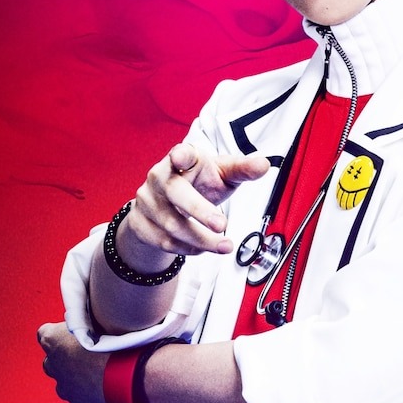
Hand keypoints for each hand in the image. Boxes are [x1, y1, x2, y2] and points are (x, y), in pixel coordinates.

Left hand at [38, 321, 109, 402]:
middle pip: (52, 361)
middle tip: (87, 356)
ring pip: (65, 384)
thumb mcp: (98, 321)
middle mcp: (53, 365)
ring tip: (100, 374)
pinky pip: (81, 400)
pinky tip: (106, 388)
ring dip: (77, 379)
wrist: (129, 373)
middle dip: (65, 360)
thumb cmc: (115, 342)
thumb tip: (88, 322)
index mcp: (53, 339)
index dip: (59, 334)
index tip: (71, 335)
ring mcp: (65, 388)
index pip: (44, 333)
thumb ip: (85, 324)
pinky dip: (91, 396)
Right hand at [122, 141, 269, 265]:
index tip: (180, 157)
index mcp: (182, 159)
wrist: (166, 204)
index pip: (180, 154)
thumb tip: (263, 165)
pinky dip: (187, 248)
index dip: (181, 156)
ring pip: (171, 224)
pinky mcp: (140, 223)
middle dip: (199, 211)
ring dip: (201, 239)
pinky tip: (203, 248)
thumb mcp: (222, 173)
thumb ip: (242, 169)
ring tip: (225, 246)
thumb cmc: (199, 182)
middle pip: (175, 193)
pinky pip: (164, 241)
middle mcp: (159, 177)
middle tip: (222, 224)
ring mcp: (146, 201)